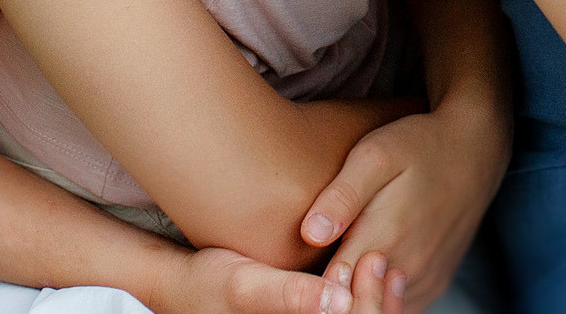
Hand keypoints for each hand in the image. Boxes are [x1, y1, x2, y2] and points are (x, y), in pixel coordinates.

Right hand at [154, 247, 365, 313]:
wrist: (183, 286)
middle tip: (379, 258)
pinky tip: (377, 274)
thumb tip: (337, 302)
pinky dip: (366, 302)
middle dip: (376, 303)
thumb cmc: (211, 282)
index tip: (370, 261)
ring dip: (375, 303)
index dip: (367, 308)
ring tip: (382, 264)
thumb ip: (289, 295)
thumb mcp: (246, 285)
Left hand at [298, 96, 509, 311]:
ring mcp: (423, 279)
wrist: (475, 150)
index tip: (305, 265)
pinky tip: (368, 272)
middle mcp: (406, 267)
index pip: (334, 288)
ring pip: (379, 309)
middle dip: (334, 294)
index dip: (313, 284)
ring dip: (357, 297)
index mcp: (384, 237)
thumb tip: (310, 233)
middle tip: (324, 262)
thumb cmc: (419, 145)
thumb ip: (342, 195)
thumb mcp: (376, 154)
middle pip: (356, 305)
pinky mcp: (435, 284)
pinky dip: (381, 298)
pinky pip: (400, 308)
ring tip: (344, 264)